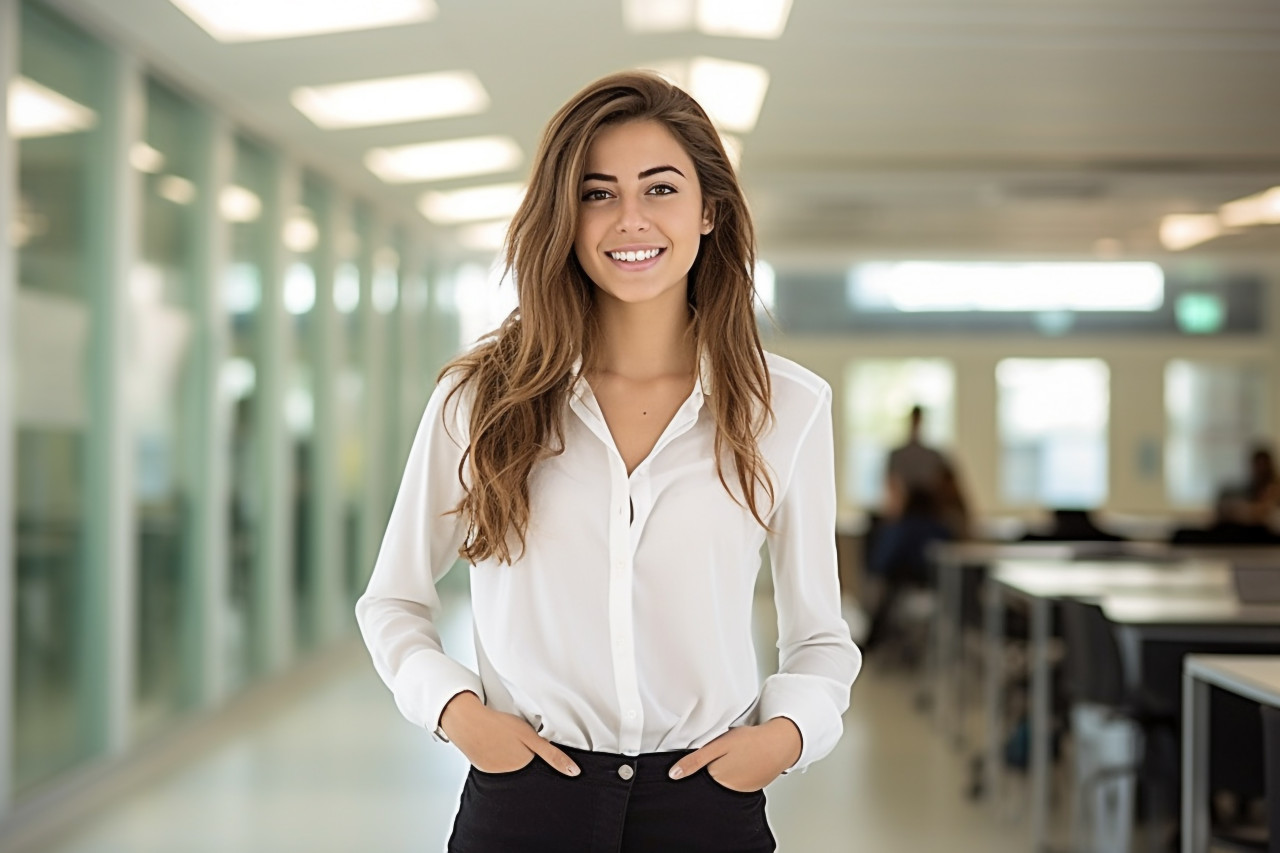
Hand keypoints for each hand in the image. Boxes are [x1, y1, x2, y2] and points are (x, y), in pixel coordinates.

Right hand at [439, 691, 580, 776]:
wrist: (466, 721)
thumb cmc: (499, 724)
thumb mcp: (530, 736)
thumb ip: (552, 755)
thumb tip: (575, 773)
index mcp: (525, 764)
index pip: (540, 765)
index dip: (540, 755)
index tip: (532, 744)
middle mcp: (511, 774)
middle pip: (526, 766)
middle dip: (525, 756)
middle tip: (513, 738)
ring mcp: (496, 773)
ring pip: (511, 767)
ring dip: (510, 756)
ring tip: (503, 739)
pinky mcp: (483, 770)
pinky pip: (497, 766)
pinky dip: (498, 757)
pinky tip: (494, 744)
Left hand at [667, 717, 801, 791]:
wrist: (780, 744)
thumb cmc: (750, 741)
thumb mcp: (718, 745)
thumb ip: (695, 760)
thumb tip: (673, 775)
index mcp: (715, 777)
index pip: (697, 774)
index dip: (698, 763)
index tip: (707, 754)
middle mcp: (726, 789)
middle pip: (709, 779)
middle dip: (711, 767)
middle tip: (724, 752)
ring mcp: (740, 791)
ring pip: (723, 782)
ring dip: (725, 771)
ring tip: (735, 755)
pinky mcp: (751, 788)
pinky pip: (738, 783)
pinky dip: (737, 774)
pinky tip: (743, 762)